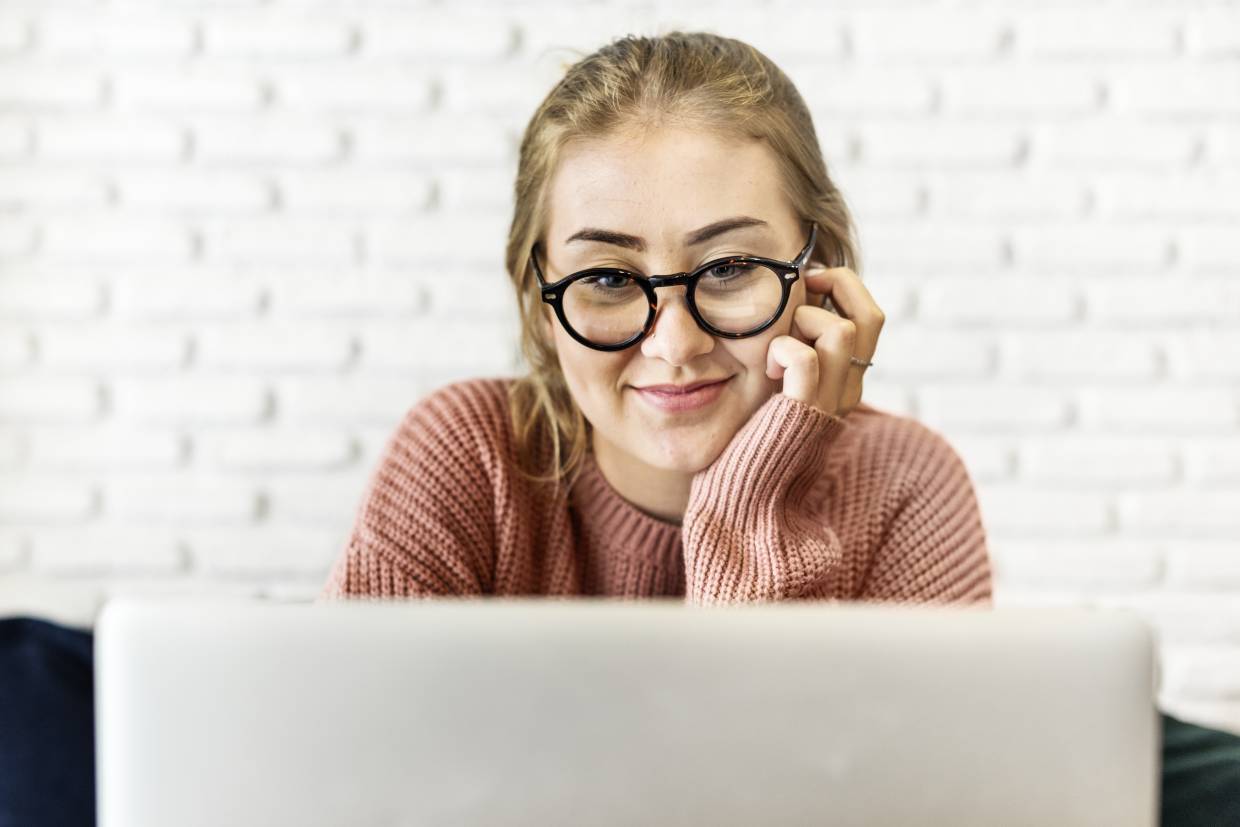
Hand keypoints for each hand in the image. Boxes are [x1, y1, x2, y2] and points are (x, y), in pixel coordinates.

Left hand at [765, 261, 883, 417]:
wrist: (745, 487)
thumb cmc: (753, 429)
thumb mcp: (782, 378)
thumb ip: (794, 344)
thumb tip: (791, 296)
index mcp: (846, 378)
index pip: (870, 317)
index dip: (844, 286)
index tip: (808, 281)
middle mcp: (848, 389)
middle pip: (870, 316)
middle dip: (835, 285)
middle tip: (799, 289)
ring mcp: (830, 402)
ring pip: (843, 330)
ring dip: (804, 319)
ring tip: (779, 342)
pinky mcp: (802, 412)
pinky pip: (807, 360)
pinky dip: (783, 349)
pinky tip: (768, 368)